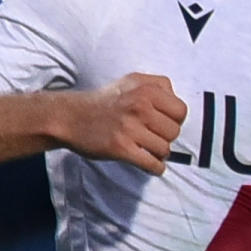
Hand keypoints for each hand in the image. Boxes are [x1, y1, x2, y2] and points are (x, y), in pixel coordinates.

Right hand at [56, 73, 187, 174]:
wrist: (69, 116)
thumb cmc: (106, 101)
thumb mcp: (132, 82)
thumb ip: (159, 86)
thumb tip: (179, 107)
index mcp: (145, 88)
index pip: (181, 111)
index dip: (174, 119)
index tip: (161, 122)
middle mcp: (139, 105)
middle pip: (174, 132)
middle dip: (165, 137)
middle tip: (149, 136)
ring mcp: (129, 127)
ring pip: (164, 149)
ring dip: (158, 153)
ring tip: (145, 147)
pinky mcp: (121, 147)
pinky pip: (153, 164)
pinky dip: (155, 168)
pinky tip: (149, 164)